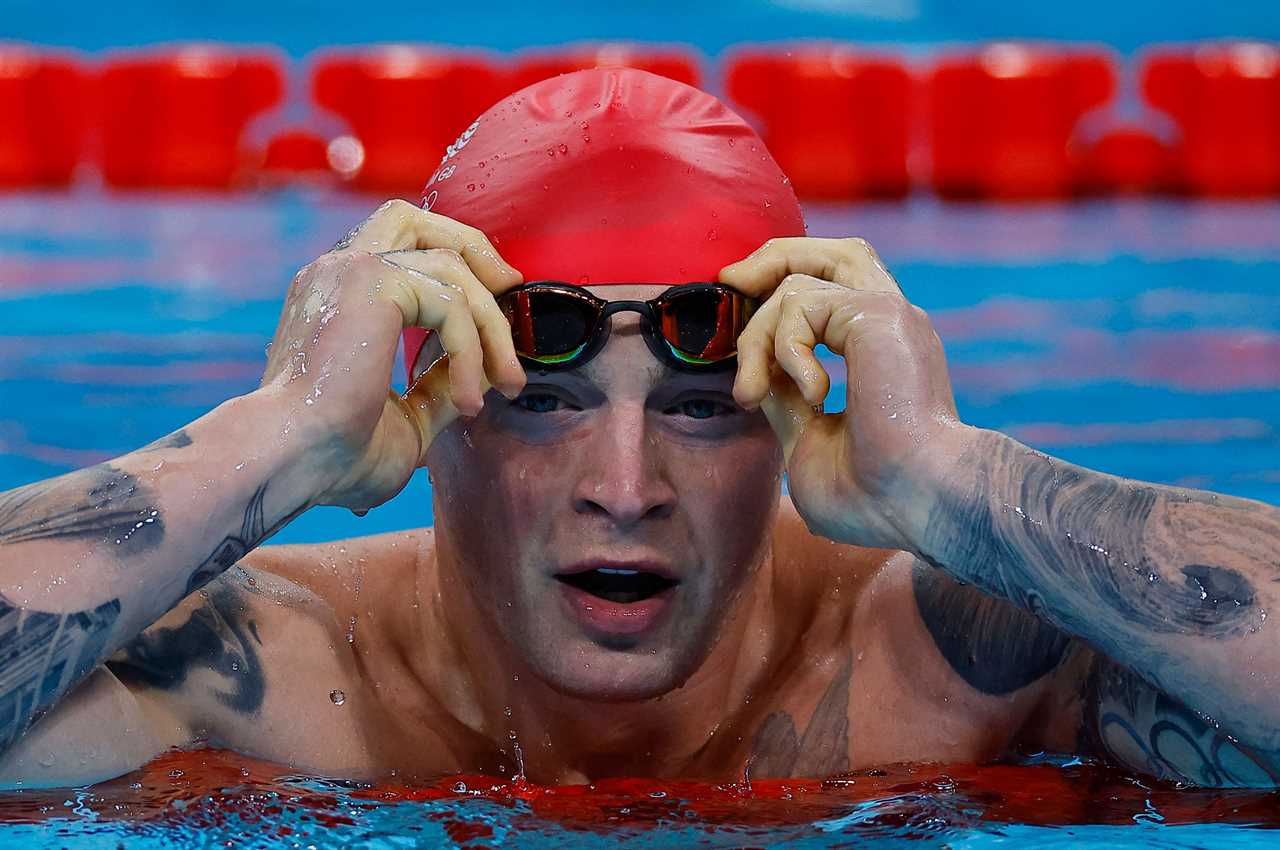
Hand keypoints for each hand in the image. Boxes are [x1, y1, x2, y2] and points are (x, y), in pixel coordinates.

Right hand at [259, 200, 524, 511]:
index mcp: (336, 297)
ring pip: (450, 266)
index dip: (455, 270)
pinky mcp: (370, 283)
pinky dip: (472, 350)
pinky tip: (468, 400)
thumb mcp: (407, 420)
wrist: (287, 461)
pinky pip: (449, 302)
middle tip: (512, 295)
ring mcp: (350, 271)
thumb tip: (484, 376)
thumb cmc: (330, 457)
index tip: (495, 315)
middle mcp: (337, 272)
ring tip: (507, 383)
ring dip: (491, 325)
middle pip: (416, 221)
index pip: (399, 249)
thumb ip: (440, 389)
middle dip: (474, 251)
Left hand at [719, 237, 967, 550]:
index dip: (777, 294)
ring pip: (799, 277)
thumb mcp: (807, 441)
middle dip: (769, 262)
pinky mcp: (878, 314)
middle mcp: (888, 323)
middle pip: (829, 253)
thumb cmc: (876, 496)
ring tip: (755, 393)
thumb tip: (756, 373)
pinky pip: (800, 304)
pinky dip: (784, 349)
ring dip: (757, 336)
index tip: (740, 334)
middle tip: (729, 286)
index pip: (831, 288)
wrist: (922, 502)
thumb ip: (784, 398)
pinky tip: (811, 396)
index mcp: (880, 350)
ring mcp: (886, 314)